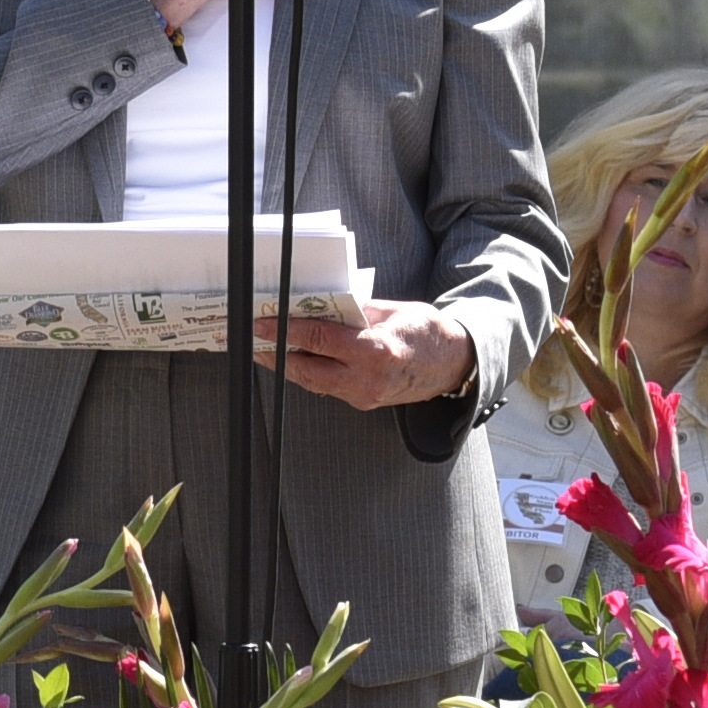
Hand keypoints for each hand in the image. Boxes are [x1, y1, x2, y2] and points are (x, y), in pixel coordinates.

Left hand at [274, 297, 473, 413]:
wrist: (454, 365)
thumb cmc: (427, 332)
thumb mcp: (392, 310)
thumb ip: (354, 311)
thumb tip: (319, 305)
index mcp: (376, 351)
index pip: (318, 340)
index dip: (285, 330)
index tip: (261, 323)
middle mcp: (367, 379)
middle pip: (306, 369)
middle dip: (275, 354)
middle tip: (253, 340)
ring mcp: (364, 395)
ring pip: (312, 383)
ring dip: (286, 366)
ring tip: (265, 350)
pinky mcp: (363, 402)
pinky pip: (327, 388)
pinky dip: (307, 373)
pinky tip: (294, 360)